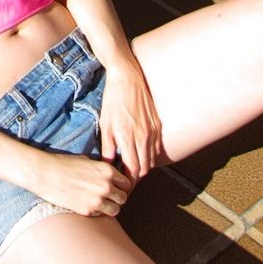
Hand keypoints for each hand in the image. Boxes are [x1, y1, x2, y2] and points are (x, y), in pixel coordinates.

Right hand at [34, 152, 131, 216]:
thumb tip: (110, 177)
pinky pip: (101, 214)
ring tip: (99, 202)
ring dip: (110, 207)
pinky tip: (87, 204)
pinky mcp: (88, 211)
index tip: (115, 187)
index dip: (121, 185)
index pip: (126, 183)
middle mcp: (106, 185)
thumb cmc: (63, 164)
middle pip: (123, 198)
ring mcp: (97, 200)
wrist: (45, 173)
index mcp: (107, 170)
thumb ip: (101, 170)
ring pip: (116, 210)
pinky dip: (97, 211)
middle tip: (108, 196)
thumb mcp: (86, 160)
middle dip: (117, 197)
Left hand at [99, 58, 162, 180]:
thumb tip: (107, 165)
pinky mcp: (157, 125)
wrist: (127, 78)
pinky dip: (149, 154)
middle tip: (126, 180)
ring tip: (132, 167)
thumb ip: (107, 147)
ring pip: (151, 159)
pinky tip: (140, 152)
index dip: (128, 181)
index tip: (122, 186)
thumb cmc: (113, 99)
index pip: (132, 169)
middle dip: (136, 177)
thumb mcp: (105, 123)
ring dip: (143, 166)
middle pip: (144, 168)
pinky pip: (156, 147)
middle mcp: (143, 137)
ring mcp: (152, 131)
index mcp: (127, 137)